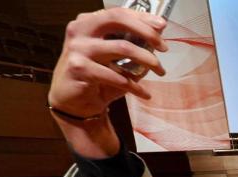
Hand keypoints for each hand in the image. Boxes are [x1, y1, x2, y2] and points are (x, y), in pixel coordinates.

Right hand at [49, 8, 169, 156]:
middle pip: (117, 20)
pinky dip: (135, 86)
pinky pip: (117, 76)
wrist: (74, 101)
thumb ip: (130, 44)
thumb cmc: (96, 76)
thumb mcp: (114, 57)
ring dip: (148, 60)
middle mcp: (80, 31)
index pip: (118, 13)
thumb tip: (158, 36)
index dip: (142, 17)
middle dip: (146, 32)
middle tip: (163, 47)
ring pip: (123, 48)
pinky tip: (144, 93)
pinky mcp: (80, 69)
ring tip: (160, 71)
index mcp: (88, 23)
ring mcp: (78, 48)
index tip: (161, 26)